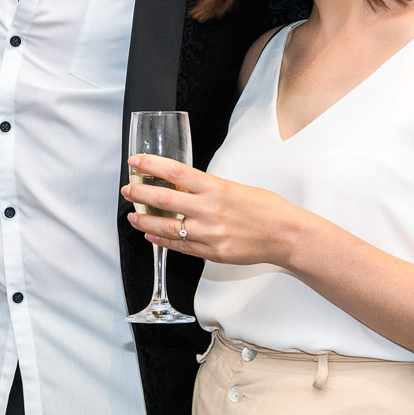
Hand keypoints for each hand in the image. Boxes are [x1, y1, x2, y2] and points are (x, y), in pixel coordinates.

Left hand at [123, 153, 302, 266]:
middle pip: (164, 199)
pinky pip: (180, 246)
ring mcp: (210, 233)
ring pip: (167, 227)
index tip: (134, 161)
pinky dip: (162, 240)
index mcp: (216, 187)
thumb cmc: (265, 207)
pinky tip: (150, 235)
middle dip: (139, 194)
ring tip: (132, 216)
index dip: (150, 165)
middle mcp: (210, 209)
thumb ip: (206, 187)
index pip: (175, 171)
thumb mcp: (234, 187)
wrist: (286, 235)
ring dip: (144, 221)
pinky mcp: (212, 252)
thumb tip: (178, 184)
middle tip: (127, 190)